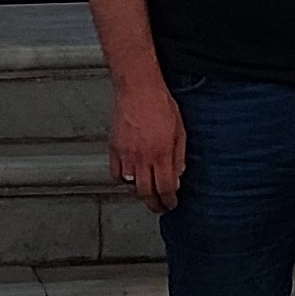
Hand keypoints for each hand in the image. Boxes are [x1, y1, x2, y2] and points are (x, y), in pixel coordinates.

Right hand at [107, 74, 186, 214]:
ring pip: (130, 186)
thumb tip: (178, 176)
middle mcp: (143, 157)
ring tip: (146, 193)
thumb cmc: (160, 104)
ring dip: (139, 193)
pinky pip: (116, 174)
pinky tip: (130, 178)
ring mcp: (126, 154)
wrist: (138, 89)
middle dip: (154, 204)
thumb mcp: (180, 131)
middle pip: (146, 193)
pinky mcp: (114, 149)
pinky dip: (123, 181)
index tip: (171, 204)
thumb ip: (179, 157)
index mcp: (162, 153)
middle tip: (159, 207)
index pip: (165, 188)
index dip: (169, 201)